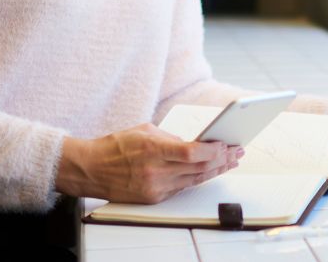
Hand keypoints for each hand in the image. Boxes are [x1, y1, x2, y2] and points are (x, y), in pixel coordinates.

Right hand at [55, 123, 242, 202]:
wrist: (91, 169)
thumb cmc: (115, 146)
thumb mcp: (144, 130)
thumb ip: (170, 137)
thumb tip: (194, 144)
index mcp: (152, 148)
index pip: (191, 153)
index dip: (213, 151)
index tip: (226, 144)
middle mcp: (155, 170)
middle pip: (198, 168)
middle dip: (221, 160)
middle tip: (236, 152)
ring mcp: (155, 187)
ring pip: (194, 180)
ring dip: (215, 171)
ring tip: (230, 162)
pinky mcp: (154, 197)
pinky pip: (182, 187)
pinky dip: (197, 179)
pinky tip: (209, 172)